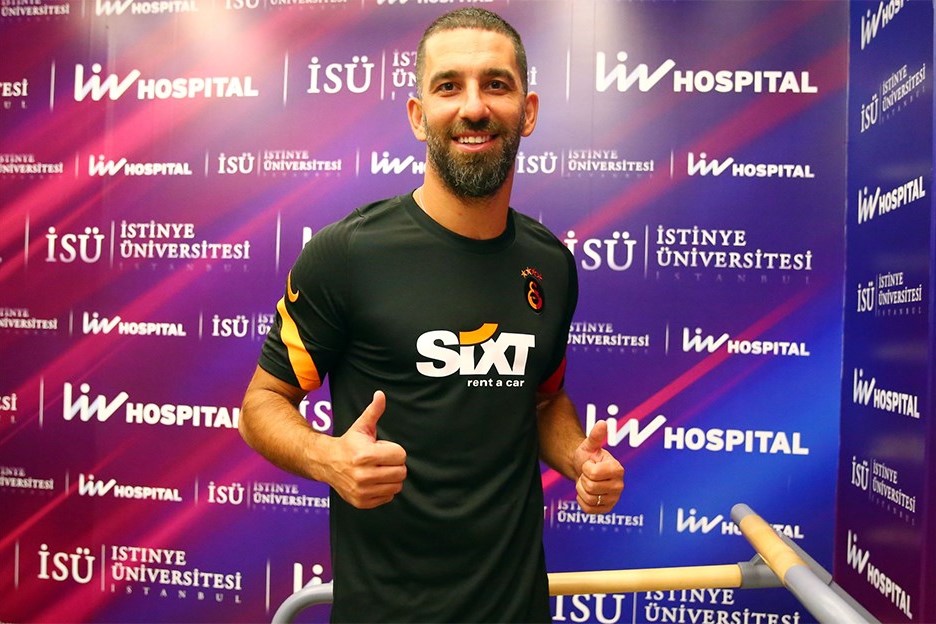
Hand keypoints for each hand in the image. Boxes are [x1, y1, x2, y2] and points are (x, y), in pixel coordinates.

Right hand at [327, 391, 406, 508]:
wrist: (326, 463)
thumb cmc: (348, 443)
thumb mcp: (361, 426)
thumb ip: (374, 411)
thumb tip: (381, 394)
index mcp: (365, 455)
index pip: (401, 456)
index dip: (394, 450)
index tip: (383, 448)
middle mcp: (362, 475)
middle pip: (401, 472)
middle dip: (395, 464)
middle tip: (382, 460)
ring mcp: (362, 491)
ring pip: (397, 486)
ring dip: (391, 478)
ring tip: (378, 469)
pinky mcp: (361, 502)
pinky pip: (388, 498)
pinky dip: (384, 490)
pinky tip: (373, 481)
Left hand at [572, 420, 623, 513]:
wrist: (583, 470)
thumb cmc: (588, 457)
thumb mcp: (589, 445)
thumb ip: (595, 436)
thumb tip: (603, 423)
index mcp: (618, 469)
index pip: (593, 473)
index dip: (586, 468)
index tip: (590, 464)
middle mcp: (619, 486)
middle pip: (590, 487)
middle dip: (583, 479)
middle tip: (588, 474)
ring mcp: (614, 499)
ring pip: (588, 499)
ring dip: (582, 490)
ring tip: (588, 482)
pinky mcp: (607, 509)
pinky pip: (588, 509)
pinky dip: (582, 500)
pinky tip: (587, 493)